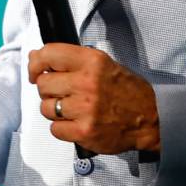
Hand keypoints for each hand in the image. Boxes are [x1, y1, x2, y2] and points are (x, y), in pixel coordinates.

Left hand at [27, 44, 159, 154]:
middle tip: (64, 94)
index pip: (49, 54)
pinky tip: (77, 123)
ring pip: (46, 108)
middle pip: (43, 84)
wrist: (151, 118)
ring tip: (74, 110)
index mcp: (92, 61)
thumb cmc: (127, 91)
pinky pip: (55, 129)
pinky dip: (63, 128)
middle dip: (49, 90)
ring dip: (55, 111)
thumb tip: (35, 57)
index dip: (35, 63)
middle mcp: (87, 83)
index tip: (35, 71)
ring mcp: (85, 109)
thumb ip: (70, 60)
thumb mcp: (103, 64)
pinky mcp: (84, 132)